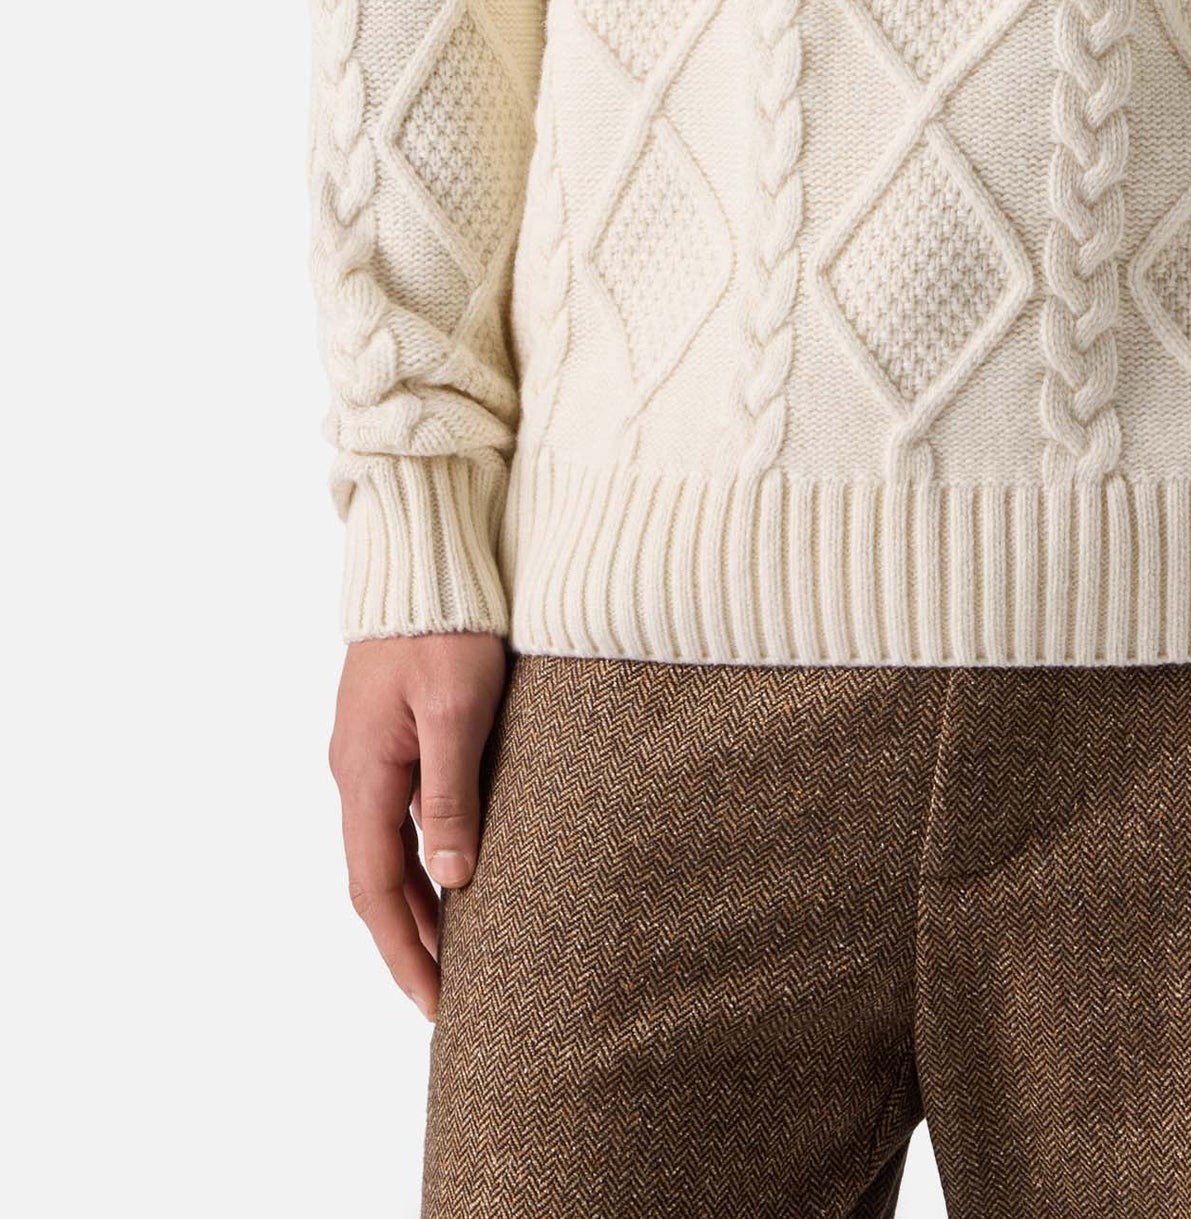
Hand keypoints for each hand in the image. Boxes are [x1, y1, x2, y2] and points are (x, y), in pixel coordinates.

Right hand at [329, 633, 507, 1018]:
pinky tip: (457, 874)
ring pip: (390, 850)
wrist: (420, 557)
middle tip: (453, 997)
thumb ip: (453, 790)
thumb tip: (453, 876)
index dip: (405, 950)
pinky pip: (402, 817)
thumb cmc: (445, 625)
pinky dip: (426, 858)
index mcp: (365, 774)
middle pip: (378, 881)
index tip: (435, 1003)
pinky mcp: (391, 736)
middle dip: (412, 942)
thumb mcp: (458, 707)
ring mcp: (370, 754)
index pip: (377, 889)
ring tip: (463, 953)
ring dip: (421, 904)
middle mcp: (357, 773)